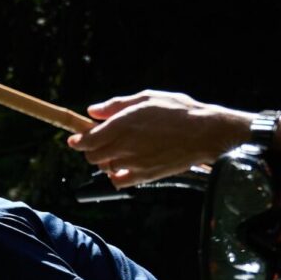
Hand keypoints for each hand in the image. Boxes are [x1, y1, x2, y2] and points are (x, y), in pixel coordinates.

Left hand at [66, 90, 246, 186]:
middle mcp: (124, 145)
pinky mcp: (144, 176)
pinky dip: (116, 175)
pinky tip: (126, 166)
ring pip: (104, 168)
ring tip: (119, 151)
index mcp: (123, 123)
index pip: (87, 139)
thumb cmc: (178, 111)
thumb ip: (116, 105)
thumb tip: (92, 111)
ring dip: (105, 161)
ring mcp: (134, 162)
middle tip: (101, 143)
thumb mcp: (146, 98)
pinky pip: (118, 181)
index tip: (76, 139)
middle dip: (90, 150)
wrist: (205, 133)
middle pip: (92, 156)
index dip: (78, 140)